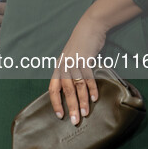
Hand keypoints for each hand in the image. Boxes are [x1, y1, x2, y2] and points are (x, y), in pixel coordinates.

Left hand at [49, 10, 106, 124]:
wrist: (89, 28)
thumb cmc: (80, 46)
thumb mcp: (70, 60)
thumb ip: (70, 73)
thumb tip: (72, 90)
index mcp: (59, 68)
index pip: (53, 88)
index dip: (55, 102)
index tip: (60, 115)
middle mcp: (64, 66)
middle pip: (66, 90)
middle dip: (70, 107)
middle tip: (75, 120)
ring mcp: (74, 62)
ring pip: (77, 86)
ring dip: (82, 100)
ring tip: (86, 113)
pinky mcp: (85, 59)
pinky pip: (88, 77)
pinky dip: (92, 88)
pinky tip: (95, 98)